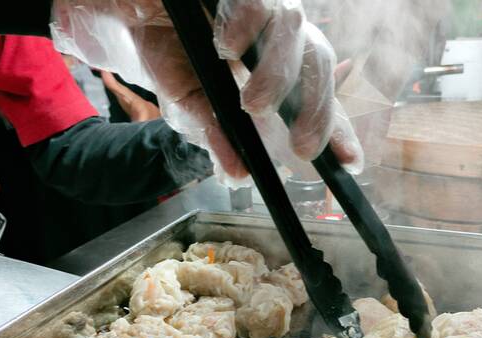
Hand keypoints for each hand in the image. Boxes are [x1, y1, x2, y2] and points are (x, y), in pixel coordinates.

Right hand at [51, 0, 364, 178]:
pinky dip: (246, 25)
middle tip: (302, 148)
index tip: (350, 165)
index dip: (337, 131)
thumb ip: (217, 136)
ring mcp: (263, 7)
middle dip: (317, 112)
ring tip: (254, 105)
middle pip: (318, 66)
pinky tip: (227, 48)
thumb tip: (237, 177)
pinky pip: (257, 1)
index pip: (316, 100)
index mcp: (276, 69)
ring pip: (295, 32)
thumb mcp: (191, 107)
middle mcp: (279, 36)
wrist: (131, 12)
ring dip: (279, 75)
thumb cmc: (171, 55)